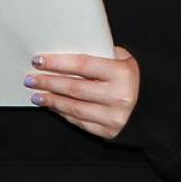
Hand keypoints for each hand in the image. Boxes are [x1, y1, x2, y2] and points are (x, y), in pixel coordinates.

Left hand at [24, 46, 138, 139]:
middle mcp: (119, 96)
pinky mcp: (108, 131)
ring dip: (51, 101)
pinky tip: (51, 106)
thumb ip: (97, 54)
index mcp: (122, 73)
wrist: (150, 104)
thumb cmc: (127, 75)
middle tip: (30, 78)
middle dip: (48, 82)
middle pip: (74, 88)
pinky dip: (62, 113)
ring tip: (36, 94)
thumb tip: (62, 49)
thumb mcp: (120, 58)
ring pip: (74, 108)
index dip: (57, 63)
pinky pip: (79, 122)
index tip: (38, 61)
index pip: (82, 65)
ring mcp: (114, 117)